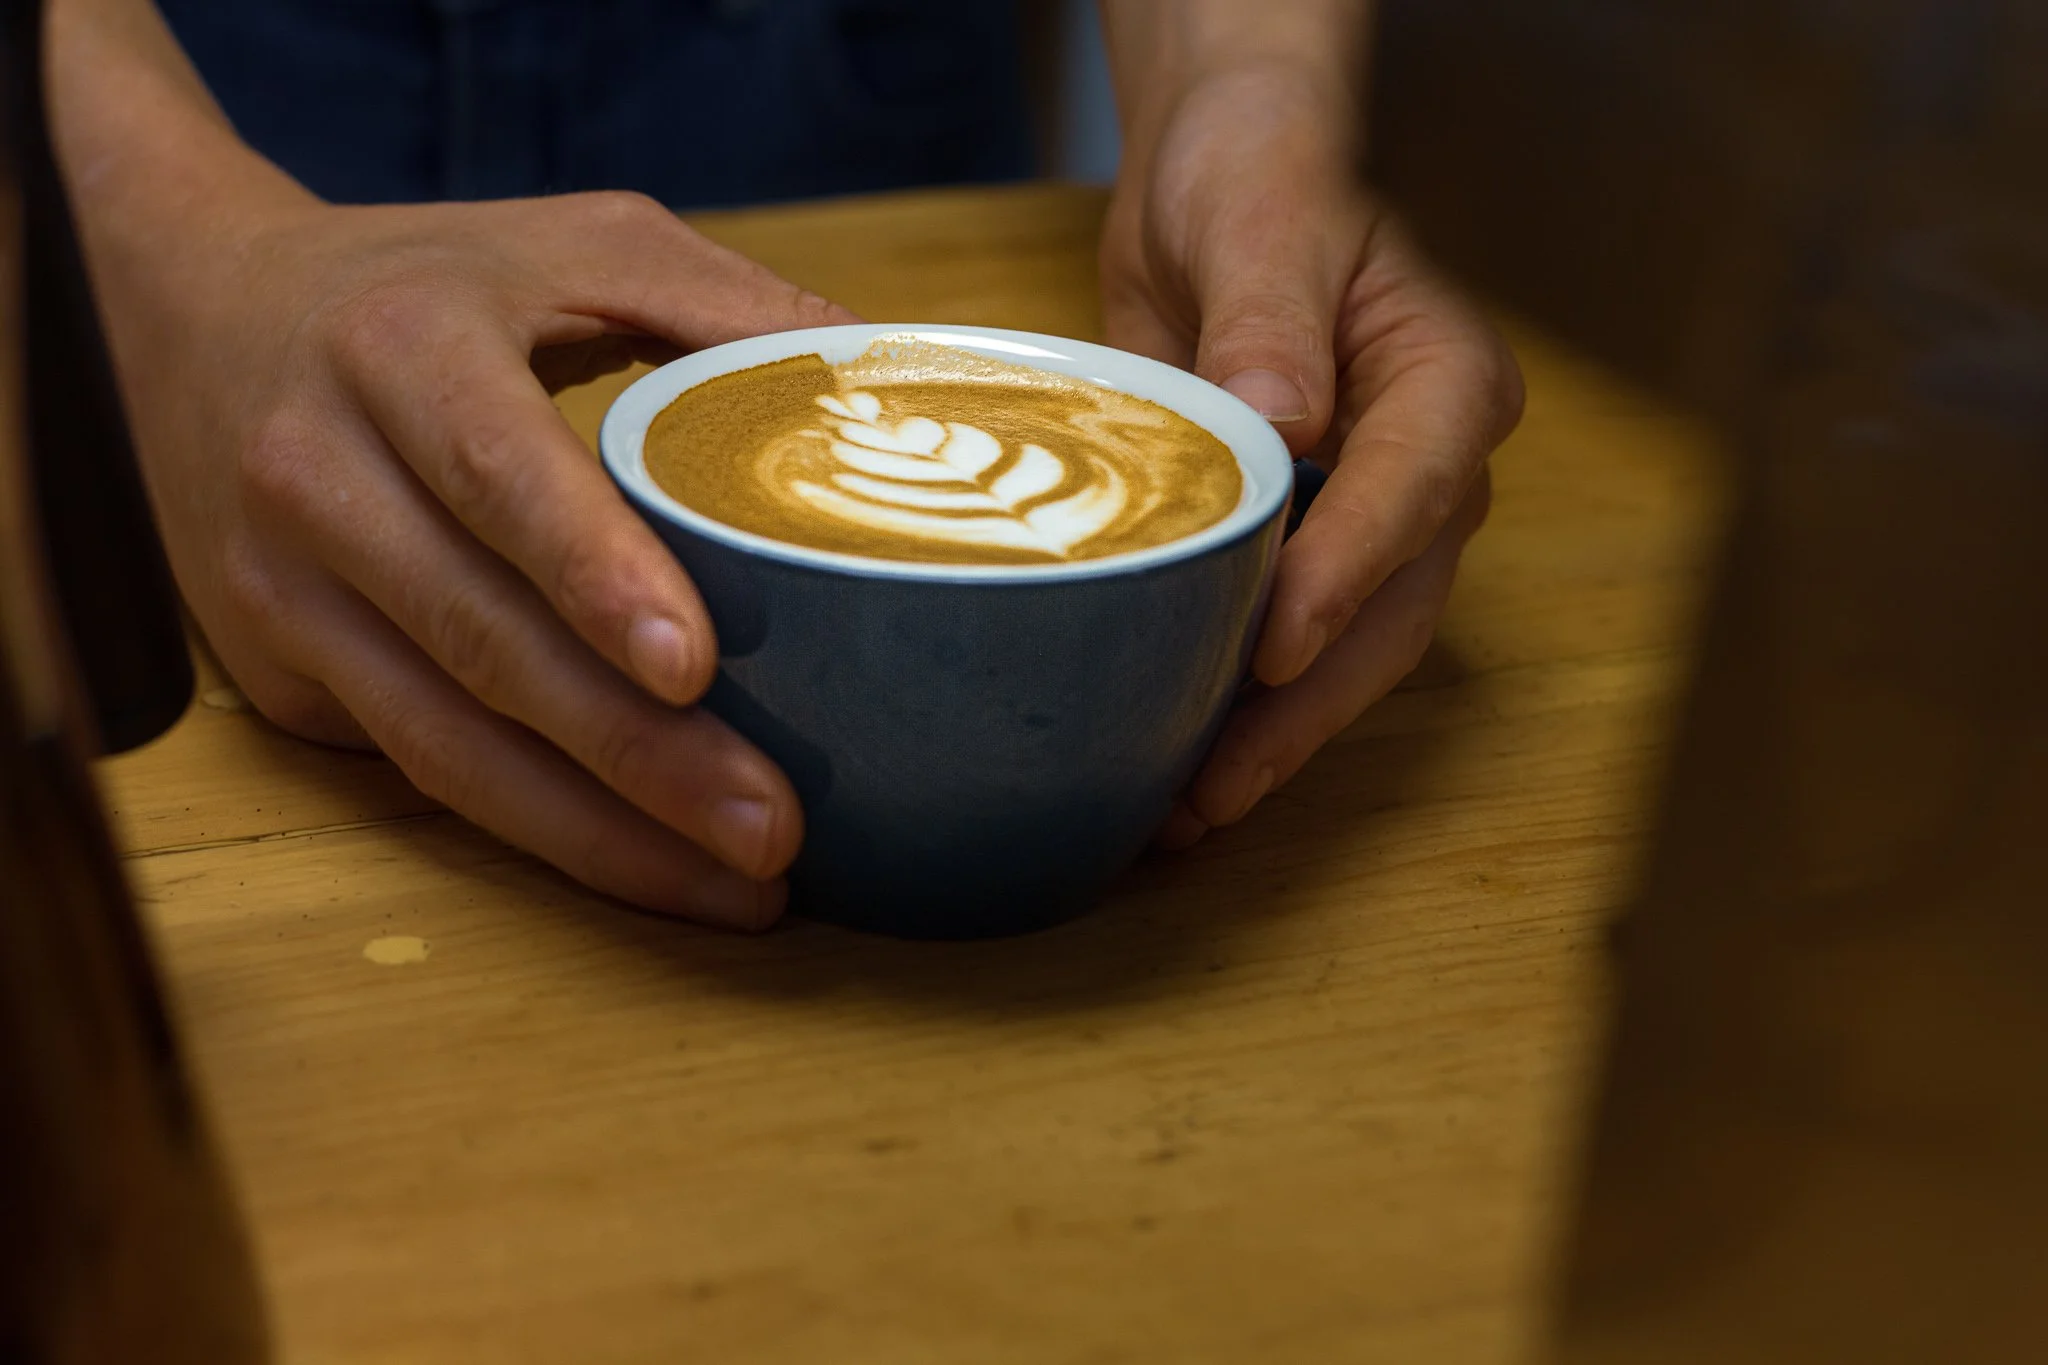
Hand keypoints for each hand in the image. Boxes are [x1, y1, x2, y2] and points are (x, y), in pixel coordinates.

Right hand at [106, 190, 854, 925]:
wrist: (187, 319)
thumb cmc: (424, 285)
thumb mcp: (573, 244)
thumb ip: (726, 302)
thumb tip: (894, 380)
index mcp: (400, 349)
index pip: (495, 472)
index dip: (590, 571)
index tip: (690, 664)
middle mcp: (317, 475)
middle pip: (481, 638)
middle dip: (632, 752)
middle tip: (771, 824)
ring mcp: (283, 589)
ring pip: (443, 741)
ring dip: (597, 832)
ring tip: (740, 883)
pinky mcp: (282, 671)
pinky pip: (422, 766)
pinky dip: (540, 830)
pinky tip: (647, 861)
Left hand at [1099, 64, 1523, 845]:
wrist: (1214, 184)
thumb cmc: (1256, 179)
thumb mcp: (1261, 221)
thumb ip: (1271, 317)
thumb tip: (1288, 425)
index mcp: (1448, 386)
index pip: (1412, 491)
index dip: (1347, 575)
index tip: (1275, 646)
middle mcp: (1425, 471)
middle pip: (1389, 611)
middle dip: (1305, 708)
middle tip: (1217, 787)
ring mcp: (1364, 522)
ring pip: (1342, 652)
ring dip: (1268, 735)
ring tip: (1183, 811)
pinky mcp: (1294, 549)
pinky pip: (1276, 639)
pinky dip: (1229, 705)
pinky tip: (1168, 764)